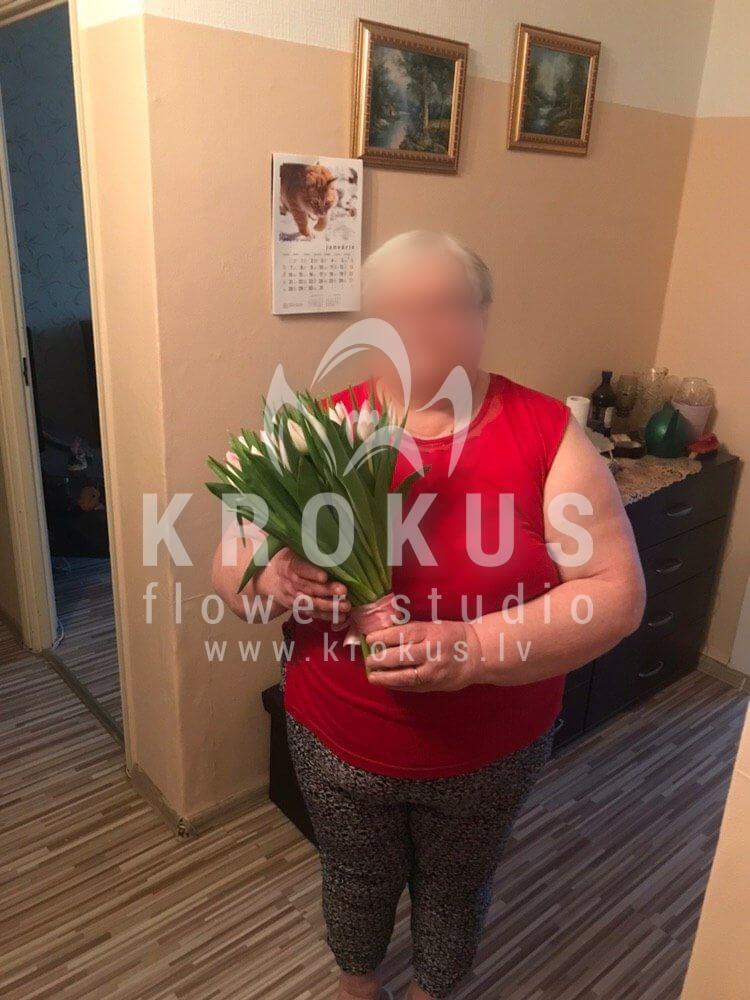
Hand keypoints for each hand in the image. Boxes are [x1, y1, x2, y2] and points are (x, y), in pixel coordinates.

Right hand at [256, 548, 348, 621]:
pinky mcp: (298, 608)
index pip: (299, 569)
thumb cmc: (289, 560)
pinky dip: (327, 616)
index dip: (311, 573)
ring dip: (329, 606)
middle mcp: (290, 583)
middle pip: (308, 588)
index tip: (324, 576)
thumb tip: (327, 537)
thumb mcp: (293, 549)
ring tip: (346, 606)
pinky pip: (313, 614)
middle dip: (326, 591)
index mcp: (288, 565)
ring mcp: (293, 597)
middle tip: (343, 590)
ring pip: (311, 603)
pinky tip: (341, 617)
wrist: (270, 579)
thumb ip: (307, 548)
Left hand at [364, 620, 481, 691]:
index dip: (383, 637)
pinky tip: (386, 683)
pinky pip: (412, 687)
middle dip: (381, 659)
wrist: (477, 654)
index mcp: (431, 633)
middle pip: (401, 656)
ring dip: (385, 678)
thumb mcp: (433, 626)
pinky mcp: (435, 685)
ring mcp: (434, 671)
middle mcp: (432, 652)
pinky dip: (397, 686)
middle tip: (368, 661)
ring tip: (372, 676)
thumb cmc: (451, 636)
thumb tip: (383, 633)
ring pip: (405, 676)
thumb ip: (411, 630)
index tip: (369, 639)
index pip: (403, 634)